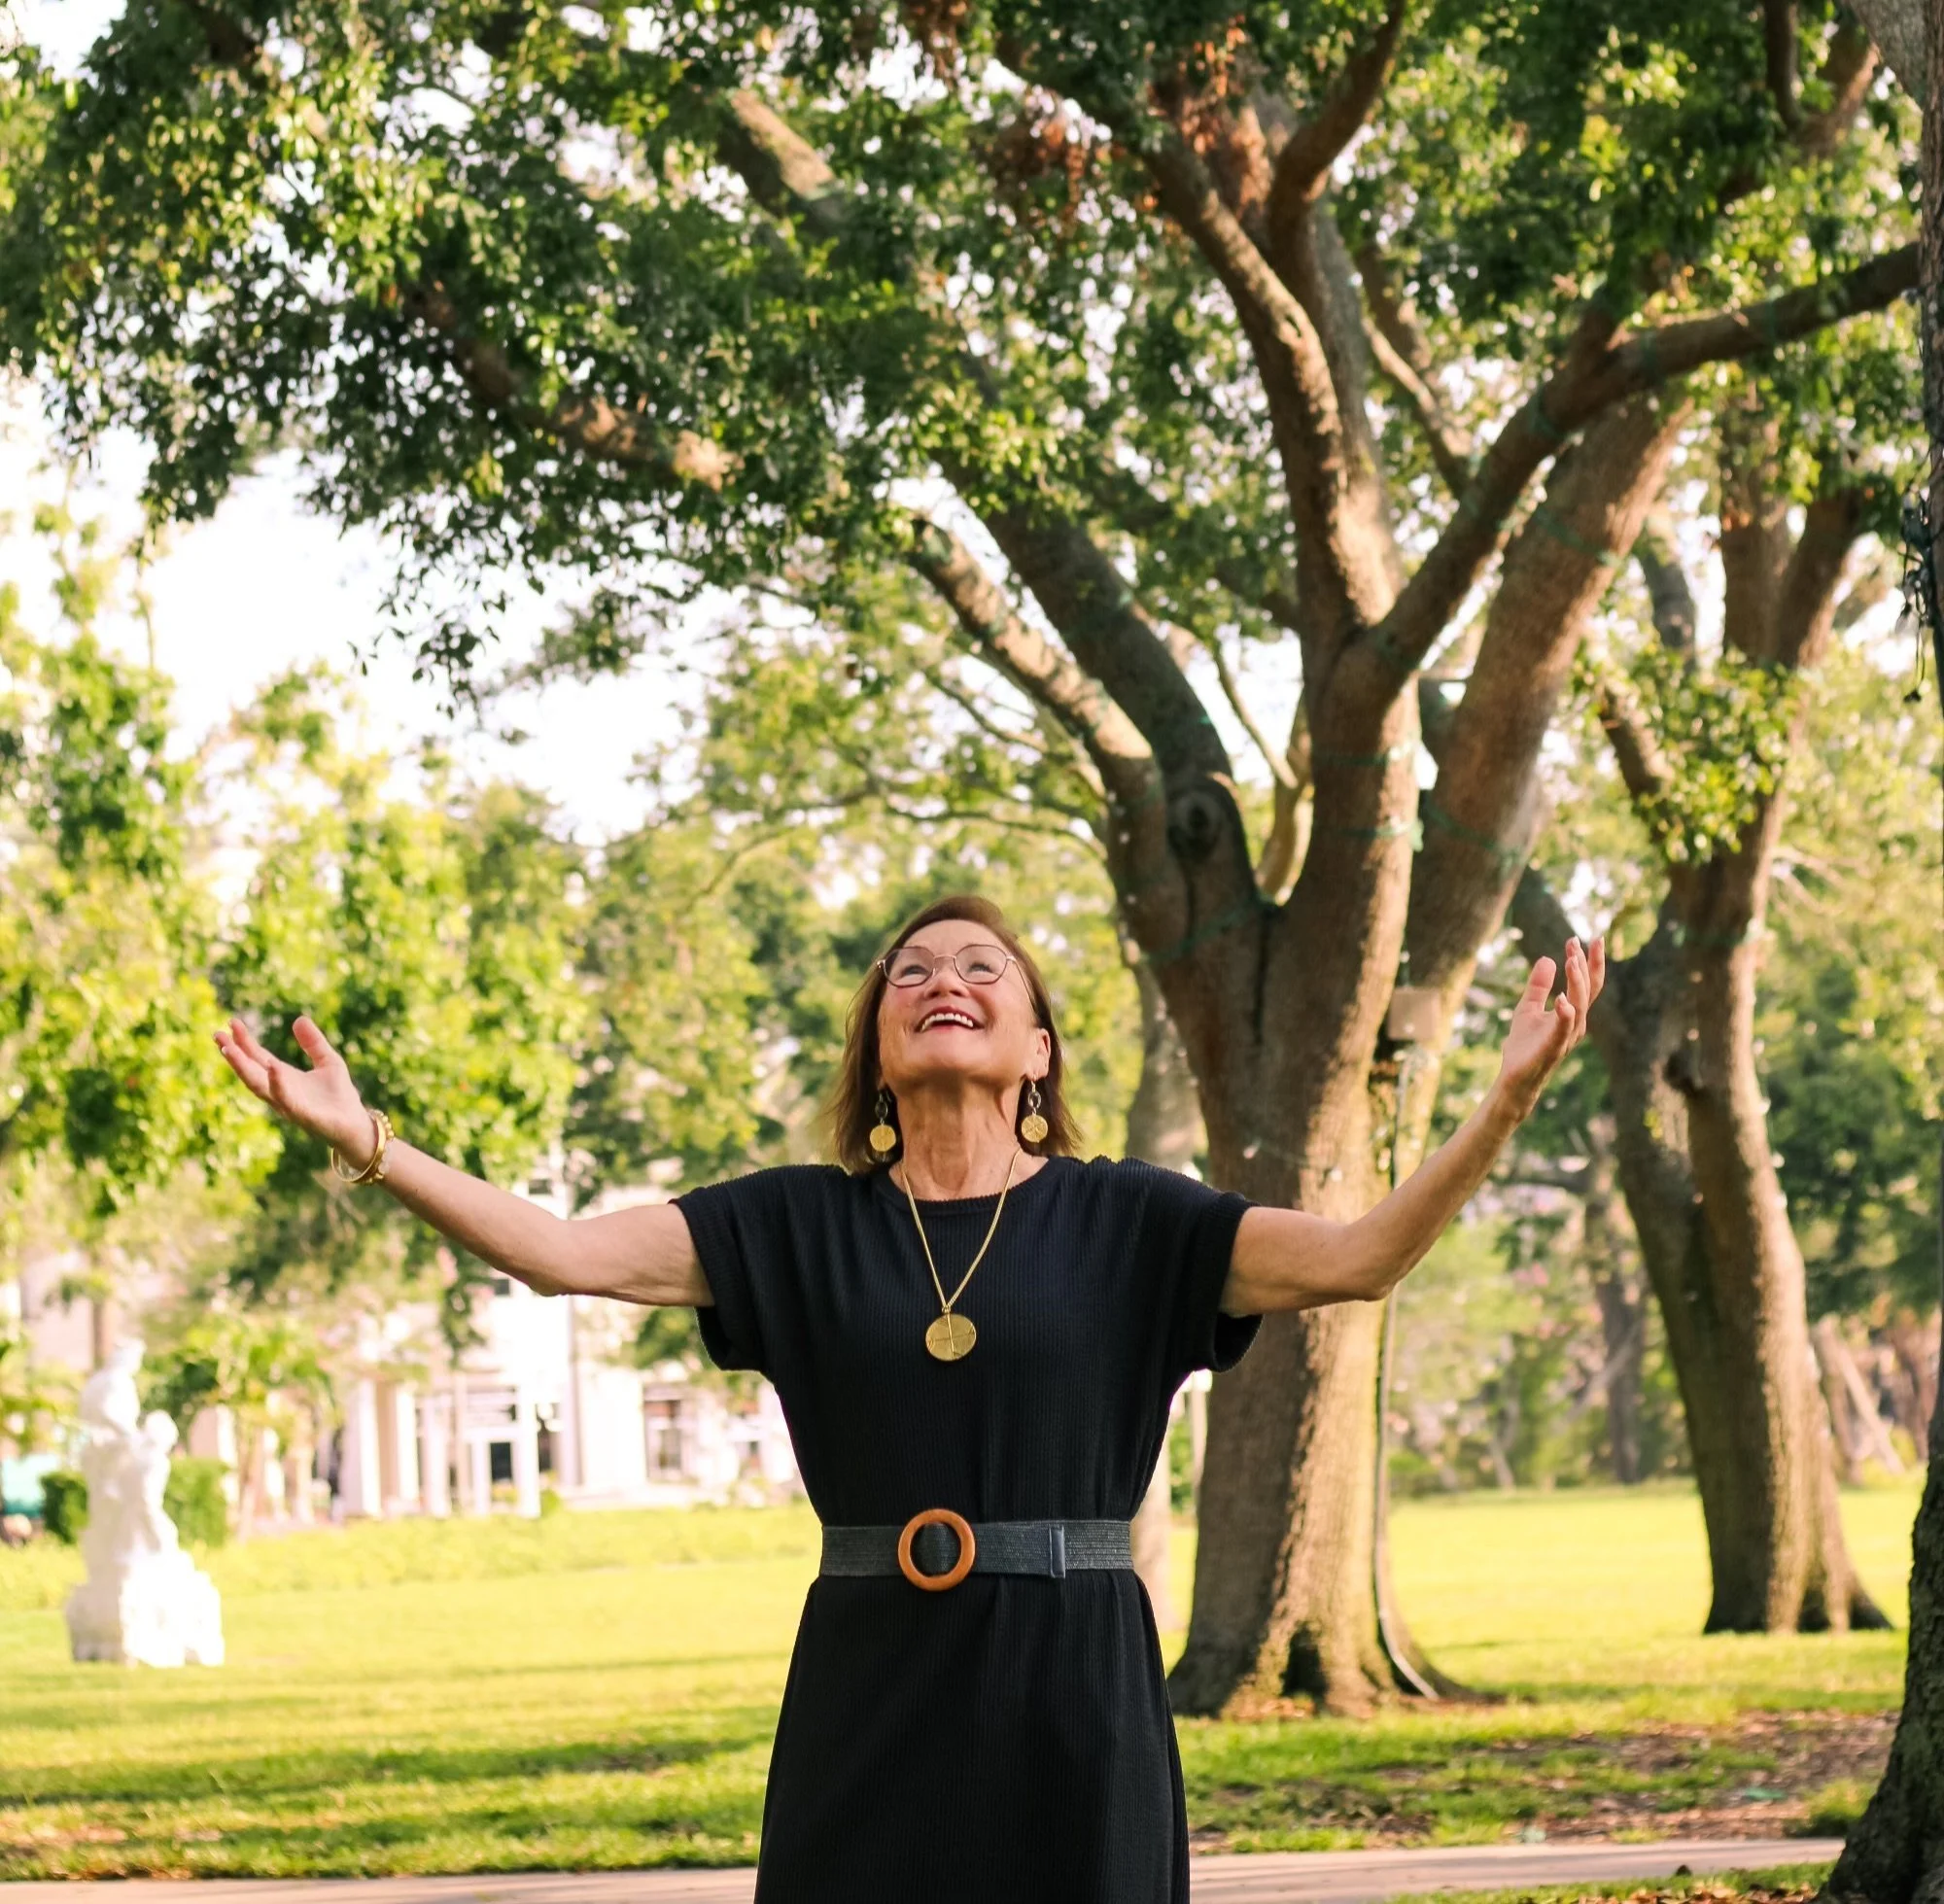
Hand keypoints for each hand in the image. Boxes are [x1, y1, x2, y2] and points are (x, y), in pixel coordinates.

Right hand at [214, 1016, 376, 1163]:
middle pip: (250, 1072)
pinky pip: (287, 1100)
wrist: (356, 1125)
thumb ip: (314, 1042)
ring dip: (242, 1068)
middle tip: (217, 1035)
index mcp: (283, 1077)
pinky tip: (273, 1068)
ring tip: (229, 1049)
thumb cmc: (339, 1095)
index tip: (231, 1022)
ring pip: (259, 1086)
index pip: (258, 1058)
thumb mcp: (329, 1061)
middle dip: (233, 1054)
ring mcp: (288, 1104)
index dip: (244, 1041)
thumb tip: (299, 1019)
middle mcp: (279, 1091)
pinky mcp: (303, 1116)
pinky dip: (278, 1084)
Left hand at [1492, 936, 1604, 1123]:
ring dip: (1576, 982)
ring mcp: (1566, 1037)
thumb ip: (1538, 986)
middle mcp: (1576, 1024)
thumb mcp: (1527, 1008)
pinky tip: (1561, 998)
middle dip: (1585, 965)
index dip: (1588, 961)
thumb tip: (1548, 958)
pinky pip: (1563, 1030)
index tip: (1583, 937)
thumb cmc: (1524, 1045)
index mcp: (1572, 1013)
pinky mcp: (1553, 1048)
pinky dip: (1564, 1014)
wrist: (1515, 1078)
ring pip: (1579, 1006)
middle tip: (1577, 941)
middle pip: (1588, 991)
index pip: (1586, 984)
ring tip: (1570, 960)